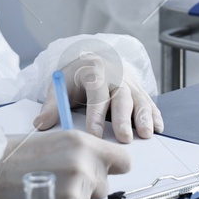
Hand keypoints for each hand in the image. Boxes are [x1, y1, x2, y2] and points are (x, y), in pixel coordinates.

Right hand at [0, 130, 132, 198]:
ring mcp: (75, 190)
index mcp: (84, 144)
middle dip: (85, 189)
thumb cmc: (13, 156)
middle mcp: (85, 165)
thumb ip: (81, 152)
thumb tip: (98, 166)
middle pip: (103, 187)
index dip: (112, 169)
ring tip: (43, 192)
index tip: (99, 172)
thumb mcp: (54, 141)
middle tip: (56, 183)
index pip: (124, 161)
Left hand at [32, 42, 163, 141]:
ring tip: (147, 134)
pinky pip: (150, 102)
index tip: (93, 135)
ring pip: (140, 100)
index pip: (96, 94)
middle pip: (122, 97)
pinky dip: (155, 115)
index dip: (95, 115)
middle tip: (124, 138)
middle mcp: (116, 76)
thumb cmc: (77, 76)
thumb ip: (52, 104)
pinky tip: (158, 128)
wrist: (96, 59)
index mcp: (95, 72)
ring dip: (144, 117)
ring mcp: (131, 83)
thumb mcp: (61, 84)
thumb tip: (40, 125)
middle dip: (123, 119)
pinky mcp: (140, 90)